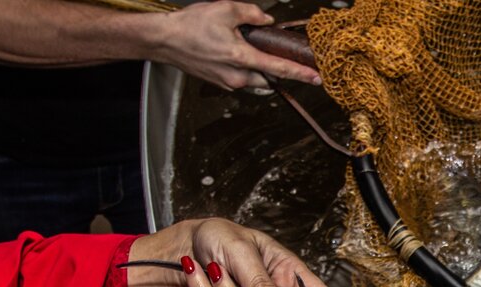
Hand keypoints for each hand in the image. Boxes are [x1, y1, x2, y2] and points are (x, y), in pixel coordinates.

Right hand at [145, 1, 319, 89]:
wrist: (164, 40)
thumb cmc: (191, 25)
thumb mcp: (225, 9)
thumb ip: (252, 14)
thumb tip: (267, 21)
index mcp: (242, 58)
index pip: (280, 68)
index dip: (301, 74)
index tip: (317, 78)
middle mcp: (237, 76)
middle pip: (270, 78)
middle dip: (278, 70)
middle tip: (283, 57)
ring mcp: (228, 83)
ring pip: (257, 81)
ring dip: (262, 70)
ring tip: (253, 52)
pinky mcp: (220, 83)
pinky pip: (242, 80)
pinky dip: (247, 69)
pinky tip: (237, 55)